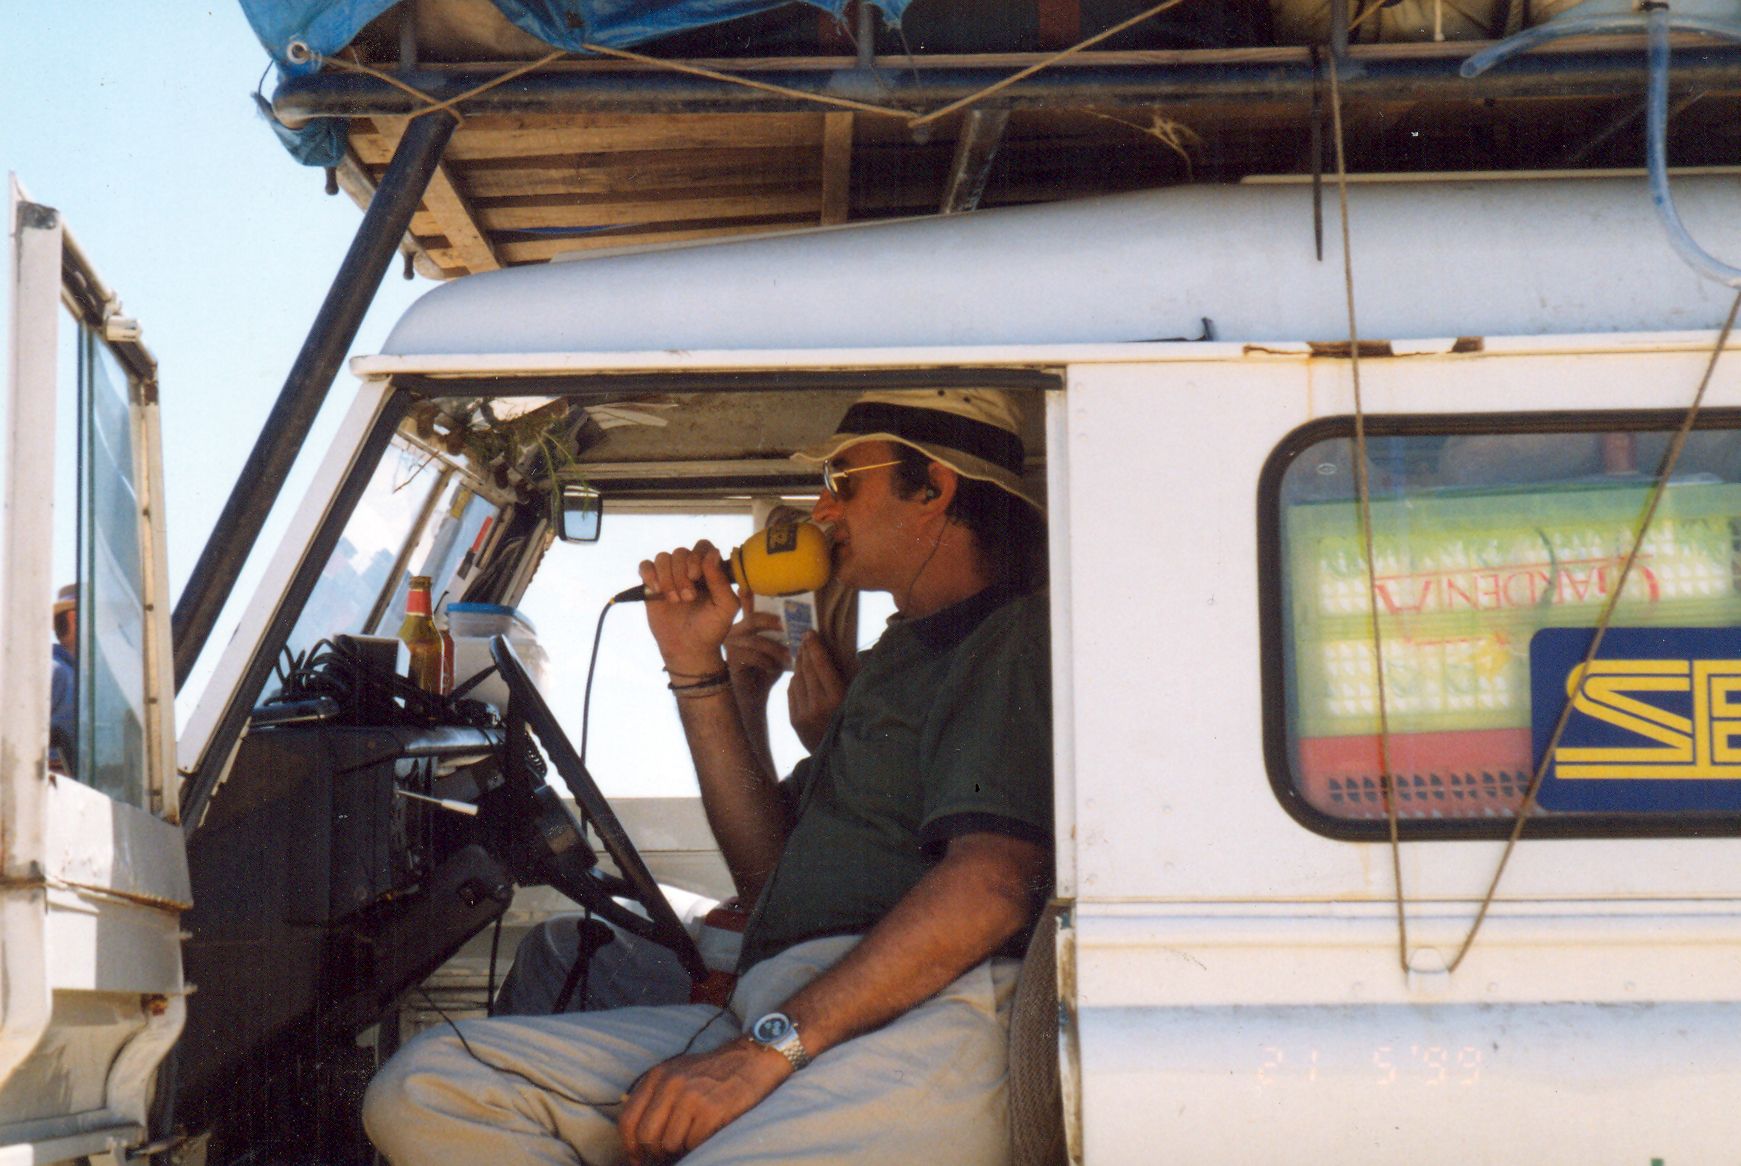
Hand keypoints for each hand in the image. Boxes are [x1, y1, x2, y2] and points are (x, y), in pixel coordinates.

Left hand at [618, 1038, 790, 1164]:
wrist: (752, 1059)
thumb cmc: (713, 1074)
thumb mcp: (677, 1073)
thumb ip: (654, 1096)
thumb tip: (635, 1138)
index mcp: (657, 1076)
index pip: (627, 1121)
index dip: (630, 1147)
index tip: (639, 1159)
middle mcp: (670, 1084)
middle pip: (646, 1137)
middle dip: (654, 1153)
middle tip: (666, 1156)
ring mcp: (691, 1097)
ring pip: (669, 1144)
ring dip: (679, 1150)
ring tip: (691, 1140)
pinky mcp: (712, 1110)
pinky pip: (692, 1144)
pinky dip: (697, 1146)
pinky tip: (705, 1135)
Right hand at [637, 541, 740, 674]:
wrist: (689, 648)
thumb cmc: (711, 628)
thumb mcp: (726, 607)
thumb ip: (721, 581)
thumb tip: (712, 554)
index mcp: (709, 570)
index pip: (702, 546)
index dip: (697, 557)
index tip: (696, 576)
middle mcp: (689, 569)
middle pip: (680, 552)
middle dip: (681, 575)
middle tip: (687, 598)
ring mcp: (669, 576)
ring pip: (663, 557)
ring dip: (667, 578)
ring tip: (674, 600)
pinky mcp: (652, 585)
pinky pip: (645, 565)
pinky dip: (649, 574)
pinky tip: (656, 591)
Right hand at [724, 596, 790, 702]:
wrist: (753, 695)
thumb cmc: (766, 668)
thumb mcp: (776, 647)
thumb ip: (782, 633)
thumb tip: (802, 620)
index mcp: (746, 624)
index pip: (747, 603)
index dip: (749, 594)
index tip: (755, 587)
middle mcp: (735, 631)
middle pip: (754, 619)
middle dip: (774, 622)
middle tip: (790, 626)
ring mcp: (731, 646)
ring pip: (757, 641)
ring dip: (777, 649)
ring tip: (790, 657)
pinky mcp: (732, 661)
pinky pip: (753, 657)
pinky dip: (768, 663)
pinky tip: (775, 669)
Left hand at [788, 633, 845, 752]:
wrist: (839, 759)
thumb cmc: (855, 723)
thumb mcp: (858, 700)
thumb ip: (855, 678)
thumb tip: (854, 652)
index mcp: (837, 699)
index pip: (821, 664)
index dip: (814, 646)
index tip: (810, 632)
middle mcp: (817, 706)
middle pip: (807, 669)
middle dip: (806, 651)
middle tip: (805, 638)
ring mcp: (803, 714)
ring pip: (797, 679)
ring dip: (799, 664)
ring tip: (803, 654)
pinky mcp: (794, 721)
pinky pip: (791, 692)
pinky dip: (795, 680)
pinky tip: (800, 673)